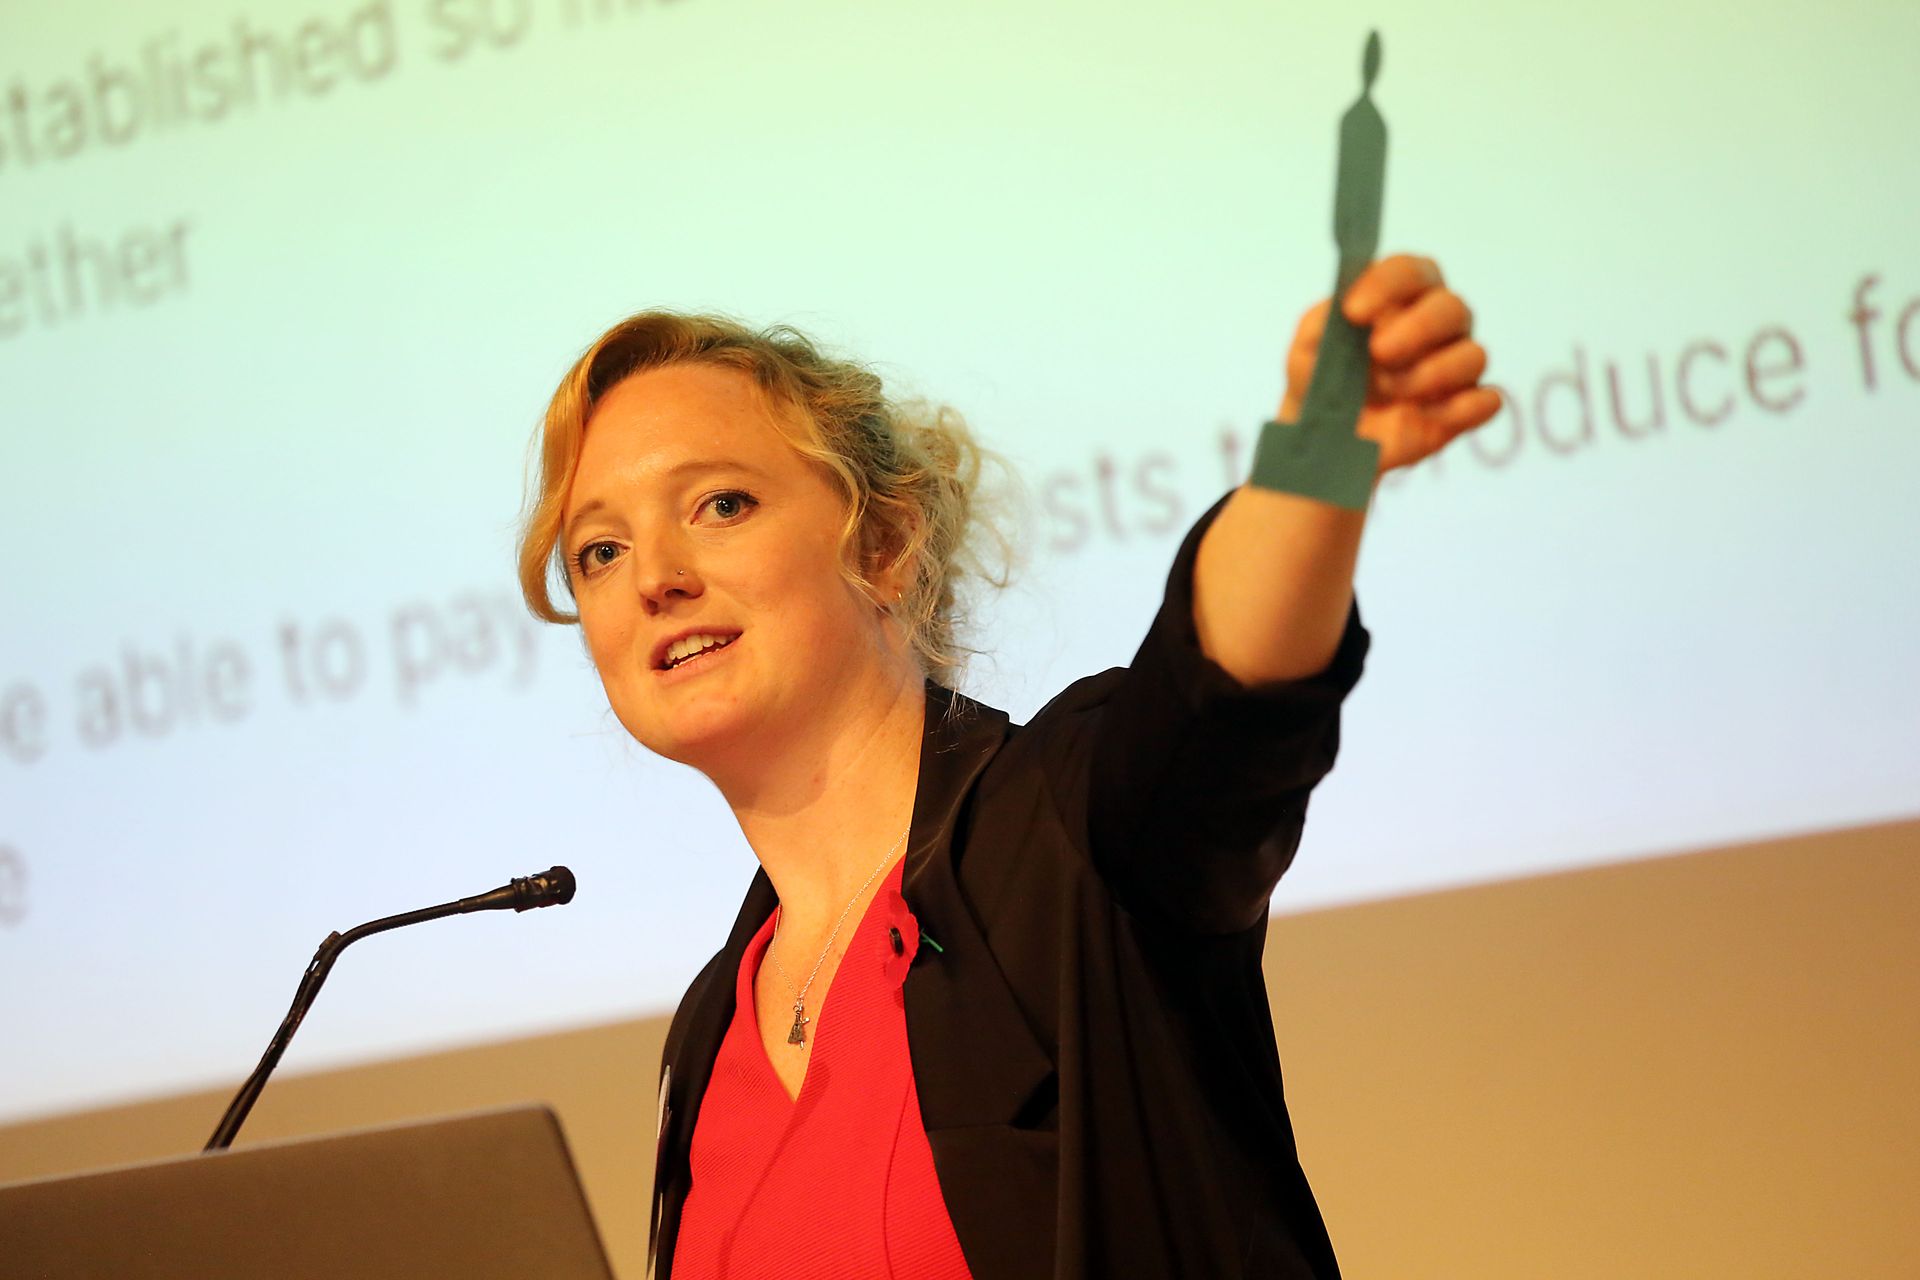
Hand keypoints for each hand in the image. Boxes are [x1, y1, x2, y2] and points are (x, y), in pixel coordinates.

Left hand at [1279, 254, 1500, 472]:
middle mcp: (1438, 324)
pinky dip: (1462, 409)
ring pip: (1474, 355)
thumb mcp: (1307, 354)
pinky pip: (1487, 401)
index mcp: (1401, 297)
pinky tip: (1426, 416)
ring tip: (1391, 392)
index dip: (1387, 285)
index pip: (1411, 271)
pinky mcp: (1464, 409)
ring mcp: (1455, 366)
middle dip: (1417, 328)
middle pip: (1452, 308)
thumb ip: (1319, 327)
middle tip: (1378, 352)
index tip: (1353, 312)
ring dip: (1432, 374)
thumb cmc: (1322, 382)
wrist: (1324, 440)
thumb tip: (1339, 313)